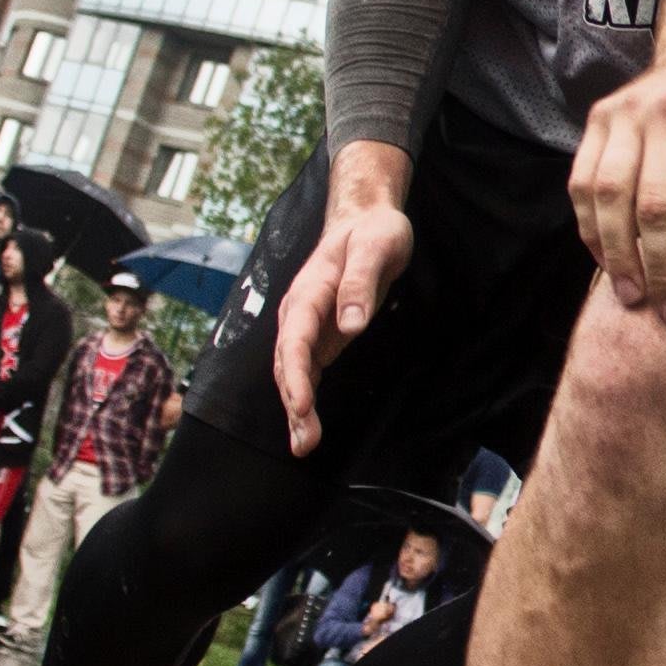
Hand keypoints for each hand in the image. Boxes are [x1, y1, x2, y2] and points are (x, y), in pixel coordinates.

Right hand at [272, 143, 417, 458]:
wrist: (366, 219)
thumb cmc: (374, 232)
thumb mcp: (377, 249)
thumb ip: (361, 285)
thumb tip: (352, 325)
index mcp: (309, 292)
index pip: (296, 341)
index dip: (296, 377)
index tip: (300, 407)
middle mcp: (300, 313)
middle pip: (288, 364)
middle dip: (294, 405)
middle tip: (305, 444)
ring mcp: (307, 325)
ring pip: (292, 372)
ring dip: (296, 409)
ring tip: (304, 446)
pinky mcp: (320, 334)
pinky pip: (306, 370)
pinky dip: (304, 398)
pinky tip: (306, 425)